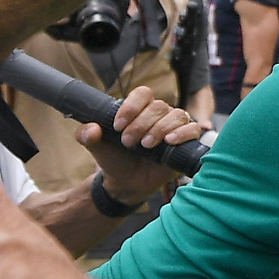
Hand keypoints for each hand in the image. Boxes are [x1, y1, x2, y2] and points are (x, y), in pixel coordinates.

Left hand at [77, 84, 205, 205]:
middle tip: (128, 142)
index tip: (118, 126)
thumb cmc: (115, 161)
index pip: (142, 94)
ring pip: (176, 115)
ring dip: (160, 129)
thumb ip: (86, 135)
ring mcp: (174, 127)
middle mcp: (159, 115)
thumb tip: (92, 128)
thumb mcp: (97, 148)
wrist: (127, 184)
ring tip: (146, 145)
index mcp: (139, 110)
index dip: (131, 107)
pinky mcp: (186, 142)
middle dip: (141, 124)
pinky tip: (169, 142)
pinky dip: (182, 133)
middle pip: (158, 106)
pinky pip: (192, 129)